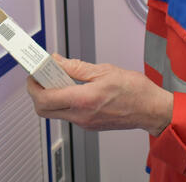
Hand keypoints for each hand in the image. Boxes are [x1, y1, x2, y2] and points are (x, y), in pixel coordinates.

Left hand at [27, 55, 172, 135]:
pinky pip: (67, 114)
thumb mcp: (104, 71)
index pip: (44, 98)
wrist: (151, 110)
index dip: (33, 85)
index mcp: (83, 101)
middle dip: (36, 92)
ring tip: (57, 77)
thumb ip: (76, 67)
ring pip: (54, 112)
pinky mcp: (89, 124)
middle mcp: (81, 116)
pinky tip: (70, 87)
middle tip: (41, 75)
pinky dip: (63, 100)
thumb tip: (57, 61)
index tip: (33, 72)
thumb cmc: (135, 91)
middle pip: (43, 109)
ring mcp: (84, 123)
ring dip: (50, 96)